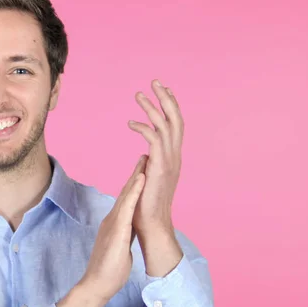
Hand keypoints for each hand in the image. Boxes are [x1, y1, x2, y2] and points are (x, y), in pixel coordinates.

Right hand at [56, 156, 146, 306]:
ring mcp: (114, 223)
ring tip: (145, 160)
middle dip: (136, 174)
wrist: (98, 282)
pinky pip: (128, 206)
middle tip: (144, 157)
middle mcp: (113, 219)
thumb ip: (124, 235)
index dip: (135, 185)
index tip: (143, 171)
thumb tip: (129, 229)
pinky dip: (135, 191)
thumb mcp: (120, 246)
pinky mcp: (117, 229)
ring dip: (136, 177)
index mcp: (116, 224)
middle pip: (126, 193)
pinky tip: (141, 179)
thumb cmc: (109, 269)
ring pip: (127, 195)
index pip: (127, 201)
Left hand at [128, 79, 183, 232]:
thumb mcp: (149, 178)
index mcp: (173, 157)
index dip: (172, 106)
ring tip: (139, 94)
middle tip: (155, 81)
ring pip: (165, 125)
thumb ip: (149, 165)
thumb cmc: (147, 204)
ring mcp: (170, 161)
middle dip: (166, 98)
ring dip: (152, 107)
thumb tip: (144, 156)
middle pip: (176, 119)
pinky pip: (154, 139)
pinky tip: (131, 123)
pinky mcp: (160, 167)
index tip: (164, 91)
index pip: (176, 125)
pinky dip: (143, 127)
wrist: (152, 225)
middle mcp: (175, 156)